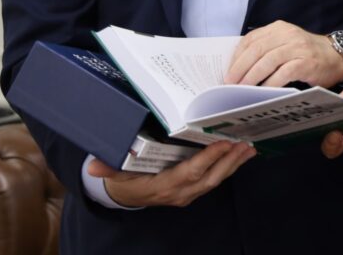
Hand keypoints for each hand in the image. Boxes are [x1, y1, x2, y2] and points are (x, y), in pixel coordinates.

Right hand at [86, 140, 255, 206]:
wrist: (125, 197)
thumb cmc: (124, 181)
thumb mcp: (115, 174)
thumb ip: (108, 167)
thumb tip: (93, 166)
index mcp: (163, 186)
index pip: (190, 173)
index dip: (207, 159)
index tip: (223, 144)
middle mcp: (180, 193)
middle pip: (210, 178)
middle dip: (229, 162)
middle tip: (245, 144)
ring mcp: (188, 194)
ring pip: (215, 180)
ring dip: (233, 164)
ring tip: (249, 148)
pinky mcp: (193, 191)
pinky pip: (214, 180)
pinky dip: (229, 167)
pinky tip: (241, 156)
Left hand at [226, 20, 342, 87]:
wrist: (336, 57)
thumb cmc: (306, 54)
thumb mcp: (285, 44)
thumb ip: (266, 50)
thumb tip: (240, 70)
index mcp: (278, 28)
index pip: (251, 39)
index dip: (237, 56)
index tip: (227, 71)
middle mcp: (287, 34)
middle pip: (257, 49)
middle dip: (240, 68)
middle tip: (229, 83)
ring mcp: (298, 47)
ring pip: (268, 60)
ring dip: (252, 76)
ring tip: (242, 89)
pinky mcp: (306, 62)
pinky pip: (283, 73)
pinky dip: (270, 83)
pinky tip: (263, 92)